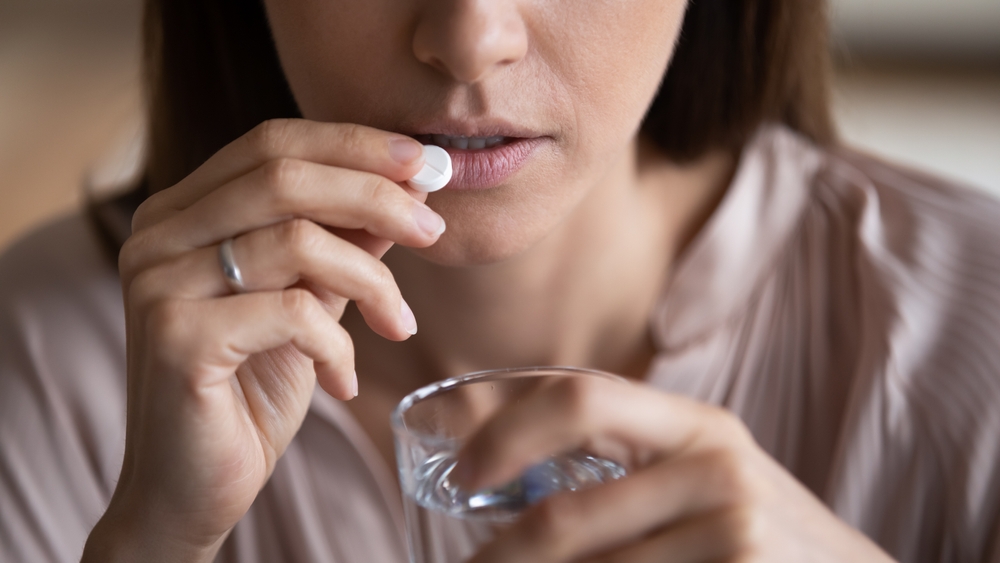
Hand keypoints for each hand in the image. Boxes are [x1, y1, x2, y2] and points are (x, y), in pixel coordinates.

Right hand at [83, 119, 443, 561]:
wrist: (192, 490)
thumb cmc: (250, 392)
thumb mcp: (307, 302)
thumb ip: (341, 243)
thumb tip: (407, 189)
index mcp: (182, 213)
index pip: (272, 144)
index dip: (355, 145)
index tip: (426, 164)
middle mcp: (157, 236)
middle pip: (283, 176)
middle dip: (376, 195)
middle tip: (433, 231)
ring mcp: (158, 283)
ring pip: (295, 240)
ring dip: (371, 281)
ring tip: (398, 325)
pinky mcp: (175, 337)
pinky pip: (293, 311)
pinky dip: (338, 346)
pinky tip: (343, 382)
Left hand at [458, 377, 895, 562]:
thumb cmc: (755, 527)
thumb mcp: (701, 472)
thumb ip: (626, 459)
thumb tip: (505, 473)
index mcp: (694, 423)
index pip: (578, 398)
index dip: (505, 432)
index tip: (462, 471)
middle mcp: (716, 466)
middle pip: (567, 514)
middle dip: (503, 553)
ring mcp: (733, 528)